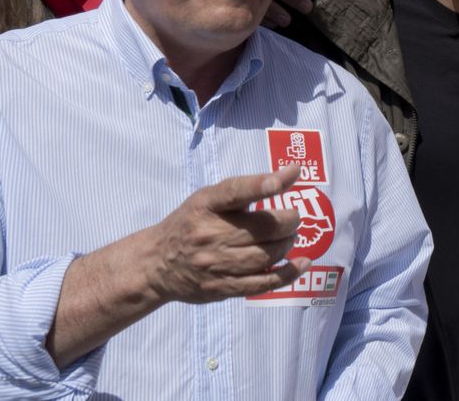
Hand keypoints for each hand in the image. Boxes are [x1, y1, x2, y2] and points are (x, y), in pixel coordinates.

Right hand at [140, 164, 309, 303]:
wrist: (156, 263)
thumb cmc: (193, 223)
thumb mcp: (211, 198)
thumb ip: (251, 185)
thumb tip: (295, 171)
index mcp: (205, 205)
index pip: (234, 192)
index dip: (259, 186)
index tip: (281, 181)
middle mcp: (208, 234)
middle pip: (262, 228)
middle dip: (289, 221)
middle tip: (293, 218)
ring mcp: (214, 264)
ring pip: (266, 255)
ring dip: (287, 244)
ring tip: (289, 237)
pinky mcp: (220, 288)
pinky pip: (262, 283)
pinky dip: (287, 273)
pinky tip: (302, 263)